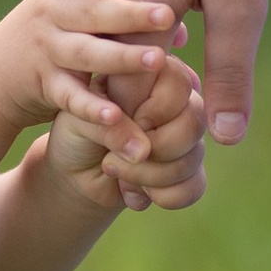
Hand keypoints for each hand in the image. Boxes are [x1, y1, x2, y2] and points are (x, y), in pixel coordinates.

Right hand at [0, 0, 175, 158]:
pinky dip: (93, 108)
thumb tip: (180, 34)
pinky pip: (72, 98)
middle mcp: (49, 17)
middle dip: (129, 13)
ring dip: (122, 57)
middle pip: (89, 12)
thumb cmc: (51, 37)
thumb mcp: (72, 16)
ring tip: (158, 60)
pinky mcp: (45, 87)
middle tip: (167, 14)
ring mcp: (45, 52)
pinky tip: (117, 117)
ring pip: (86, 53)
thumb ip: (118, 16)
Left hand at [45, 47, 206, 213]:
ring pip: (193, 159)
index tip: (120, 118)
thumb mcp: (81, 121)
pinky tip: (134, 192)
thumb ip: (110, 126)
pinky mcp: (191, 169)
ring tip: (115, 170)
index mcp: (154, 74)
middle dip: (151, 148)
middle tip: (114, 154)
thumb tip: (144, 151)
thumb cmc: (77, 132)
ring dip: (147, 176)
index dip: (153, 110)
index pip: (179, 83)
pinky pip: (194, 187)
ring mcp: (188, 136)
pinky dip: (160, 196)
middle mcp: (179, 101)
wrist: (76, 173)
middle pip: (194, 123)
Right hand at [93, 0, 270, 144]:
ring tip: (168, 81)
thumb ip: (230, 71)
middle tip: (166, 133)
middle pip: (104, 69)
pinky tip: (164, 29)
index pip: (124, 93)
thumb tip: (225, 139)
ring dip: (128, 65)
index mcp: (133, 13)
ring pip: (99, 35)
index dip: (146, 127)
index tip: (169, 152)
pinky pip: (102, 1)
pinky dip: (124, 26)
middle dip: (133, 105)